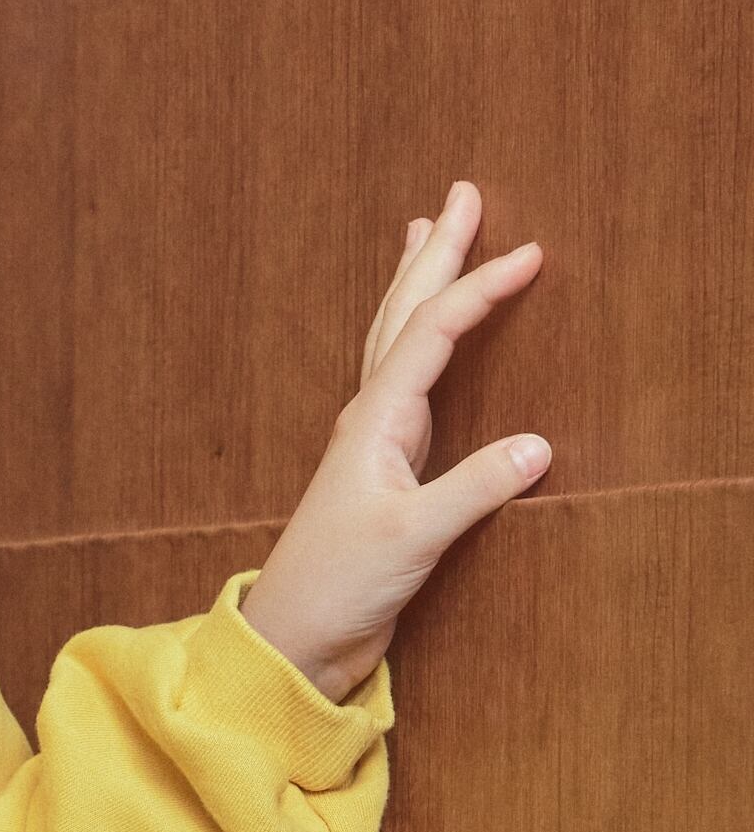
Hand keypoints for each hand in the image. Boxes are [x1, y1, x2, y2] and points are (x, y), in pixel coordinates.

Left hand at [236, 179, 548, 699]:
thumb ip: (473, 490)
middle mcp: (369, 419)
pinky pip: (404, 381)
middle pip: (404, 315)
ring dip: (417, 285)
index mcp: (375, 421)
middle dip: (436, 254)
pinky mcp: (382, 471)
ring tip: (425, 233)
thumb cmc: (340, 586)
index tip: (530, 252)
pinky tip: (420, 338)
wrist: (294, 638)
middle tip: (459, 193)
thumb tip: (538, 445)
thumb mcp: (414, 536)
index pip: (433, 333)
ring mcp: (372, 442)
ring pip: (397, 340)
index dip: (481, 289)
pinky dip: (417, 342)